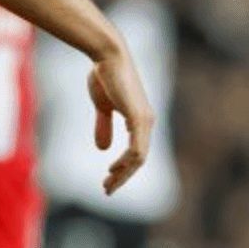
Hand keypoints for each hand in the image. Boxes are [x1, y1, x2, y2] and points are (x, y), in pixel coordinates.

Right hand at [87, 43, 154, 194]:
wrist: (108, 57)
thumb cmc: (104, 76)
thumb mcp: (102, 106)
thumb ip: (104, 126)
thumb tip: (103, 149)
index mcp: (139, 120)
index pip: (135, 152)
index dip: (122, 168)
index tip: (108, 179)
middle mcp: (146, 122)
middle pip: (138, 159)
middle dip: (123, 177)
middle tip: (108, 190)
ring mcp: (145, 121)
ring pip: (138, 158)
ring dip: (123, 174)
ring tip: (108, 184)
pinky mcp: (139, 118)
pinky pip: (137, 148)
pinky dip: (126, 162)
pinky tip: (115, 169)